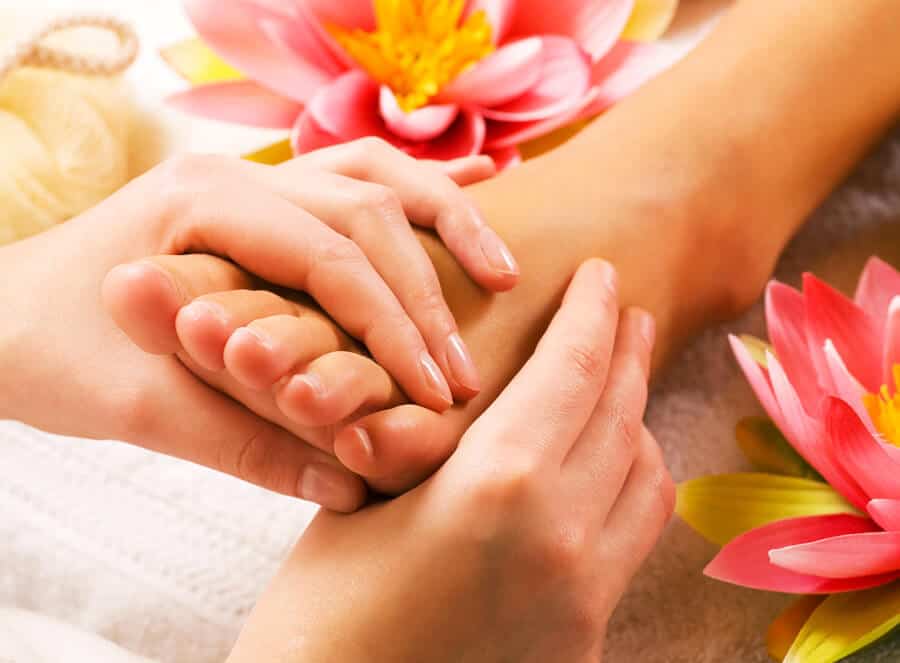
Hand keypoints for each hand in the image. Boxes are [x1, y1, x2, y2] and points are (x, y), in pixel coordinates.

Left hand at [0, 140, 508, 509]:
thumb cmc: (44, 351)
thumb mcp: (137, 410)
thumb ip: (244, 444)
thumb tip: (349, 484)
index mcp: (201, 203)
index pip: (331, 258)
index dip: (394, 328)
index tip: (441, 394)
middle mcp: (236, 176)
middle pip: (366, 211)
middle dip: (425, 297)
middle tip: (464, 375)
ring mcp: (252, 179)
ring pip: (372, 177)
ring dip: (442, 221)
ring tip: (500, 272)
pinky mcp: (262, 202)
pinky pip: (354, 179)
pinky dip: (415, 191)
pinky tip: (473, 191)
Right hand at [227, 261, 674, 662]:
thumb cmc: (318, 614)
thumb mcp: (364, 502)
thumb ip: (438, 444)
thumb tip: (473, 397)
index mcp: (498, 484)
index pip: (570, 368)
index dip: (591, 310)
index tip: (602, 274)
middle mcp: (564, 535)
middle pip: (622, 413)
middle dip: (626, 351)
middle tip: (626, 313)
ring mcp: (586, 594)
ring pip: (646, 476)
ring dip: (636, 418)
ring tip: (615, 386)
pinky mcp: (587, 638)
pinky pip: (633, 535)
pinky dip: (631, 483)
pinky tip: (603, 469)